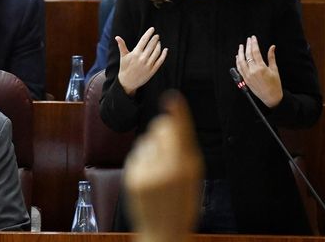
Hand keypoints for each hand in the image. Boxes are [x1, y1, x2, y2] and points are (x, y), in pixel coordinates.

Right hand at [116, 27, 167, 95]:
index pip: (144, 40)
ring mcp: (148, 64)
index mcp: (135, 53)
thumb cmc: (124, 68)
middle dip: (155, 39)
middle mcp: (143, 58)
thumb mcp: (123, 56)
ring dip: (159, 45)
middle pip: (151, 45)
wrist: (127, 82)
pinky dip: (164, 55)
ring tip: (159, 42)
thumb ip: (121, 46)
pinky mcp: (152, 70)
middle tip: (157, 35)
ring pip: (157, 52)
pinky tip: (165, 50)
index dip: (149, 33)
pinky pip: (160, 61)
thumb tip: (117, 37)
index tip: (152, 29)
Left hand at [124, 92, 202, 241]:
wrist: (163, 231)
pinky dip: (143, 159)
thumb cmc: (182, 203)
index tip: (172, 97)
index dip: (177, 113)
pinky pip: (137, 152)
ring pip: (148, 139)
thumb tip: (172, 121)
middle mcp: (166, 168)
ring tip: (159, 170)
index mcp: (186, 168)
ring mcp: (146, 172)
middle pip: (162, 128)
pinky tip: (148, 176)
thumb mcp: (193, 177)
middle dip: (165, 131)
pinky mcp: (132, 176)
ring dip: (153, 148)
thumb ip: (185, 150)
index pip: (180, 133)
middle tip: (170, 150)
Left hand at [235, 35, 282, 107]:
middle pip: (247, 55)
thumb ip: (271, 57)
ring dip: (240, 52)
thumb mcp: (274, 69)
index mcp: (261, 67)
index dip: (253, 43)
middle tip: (248, 40)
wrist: (271, 97)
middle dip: (247, 46)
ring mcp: (247, 75)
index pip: (255, 52)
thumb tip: (272, 47)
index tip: (253, 38)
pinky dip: (238, 62)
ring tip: (241, 46)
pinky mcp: (245, 79)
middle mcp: (252, 71)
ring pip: (241, 61)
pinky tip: (238, 57)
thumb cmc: (275, 84)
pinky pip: (239, 68)